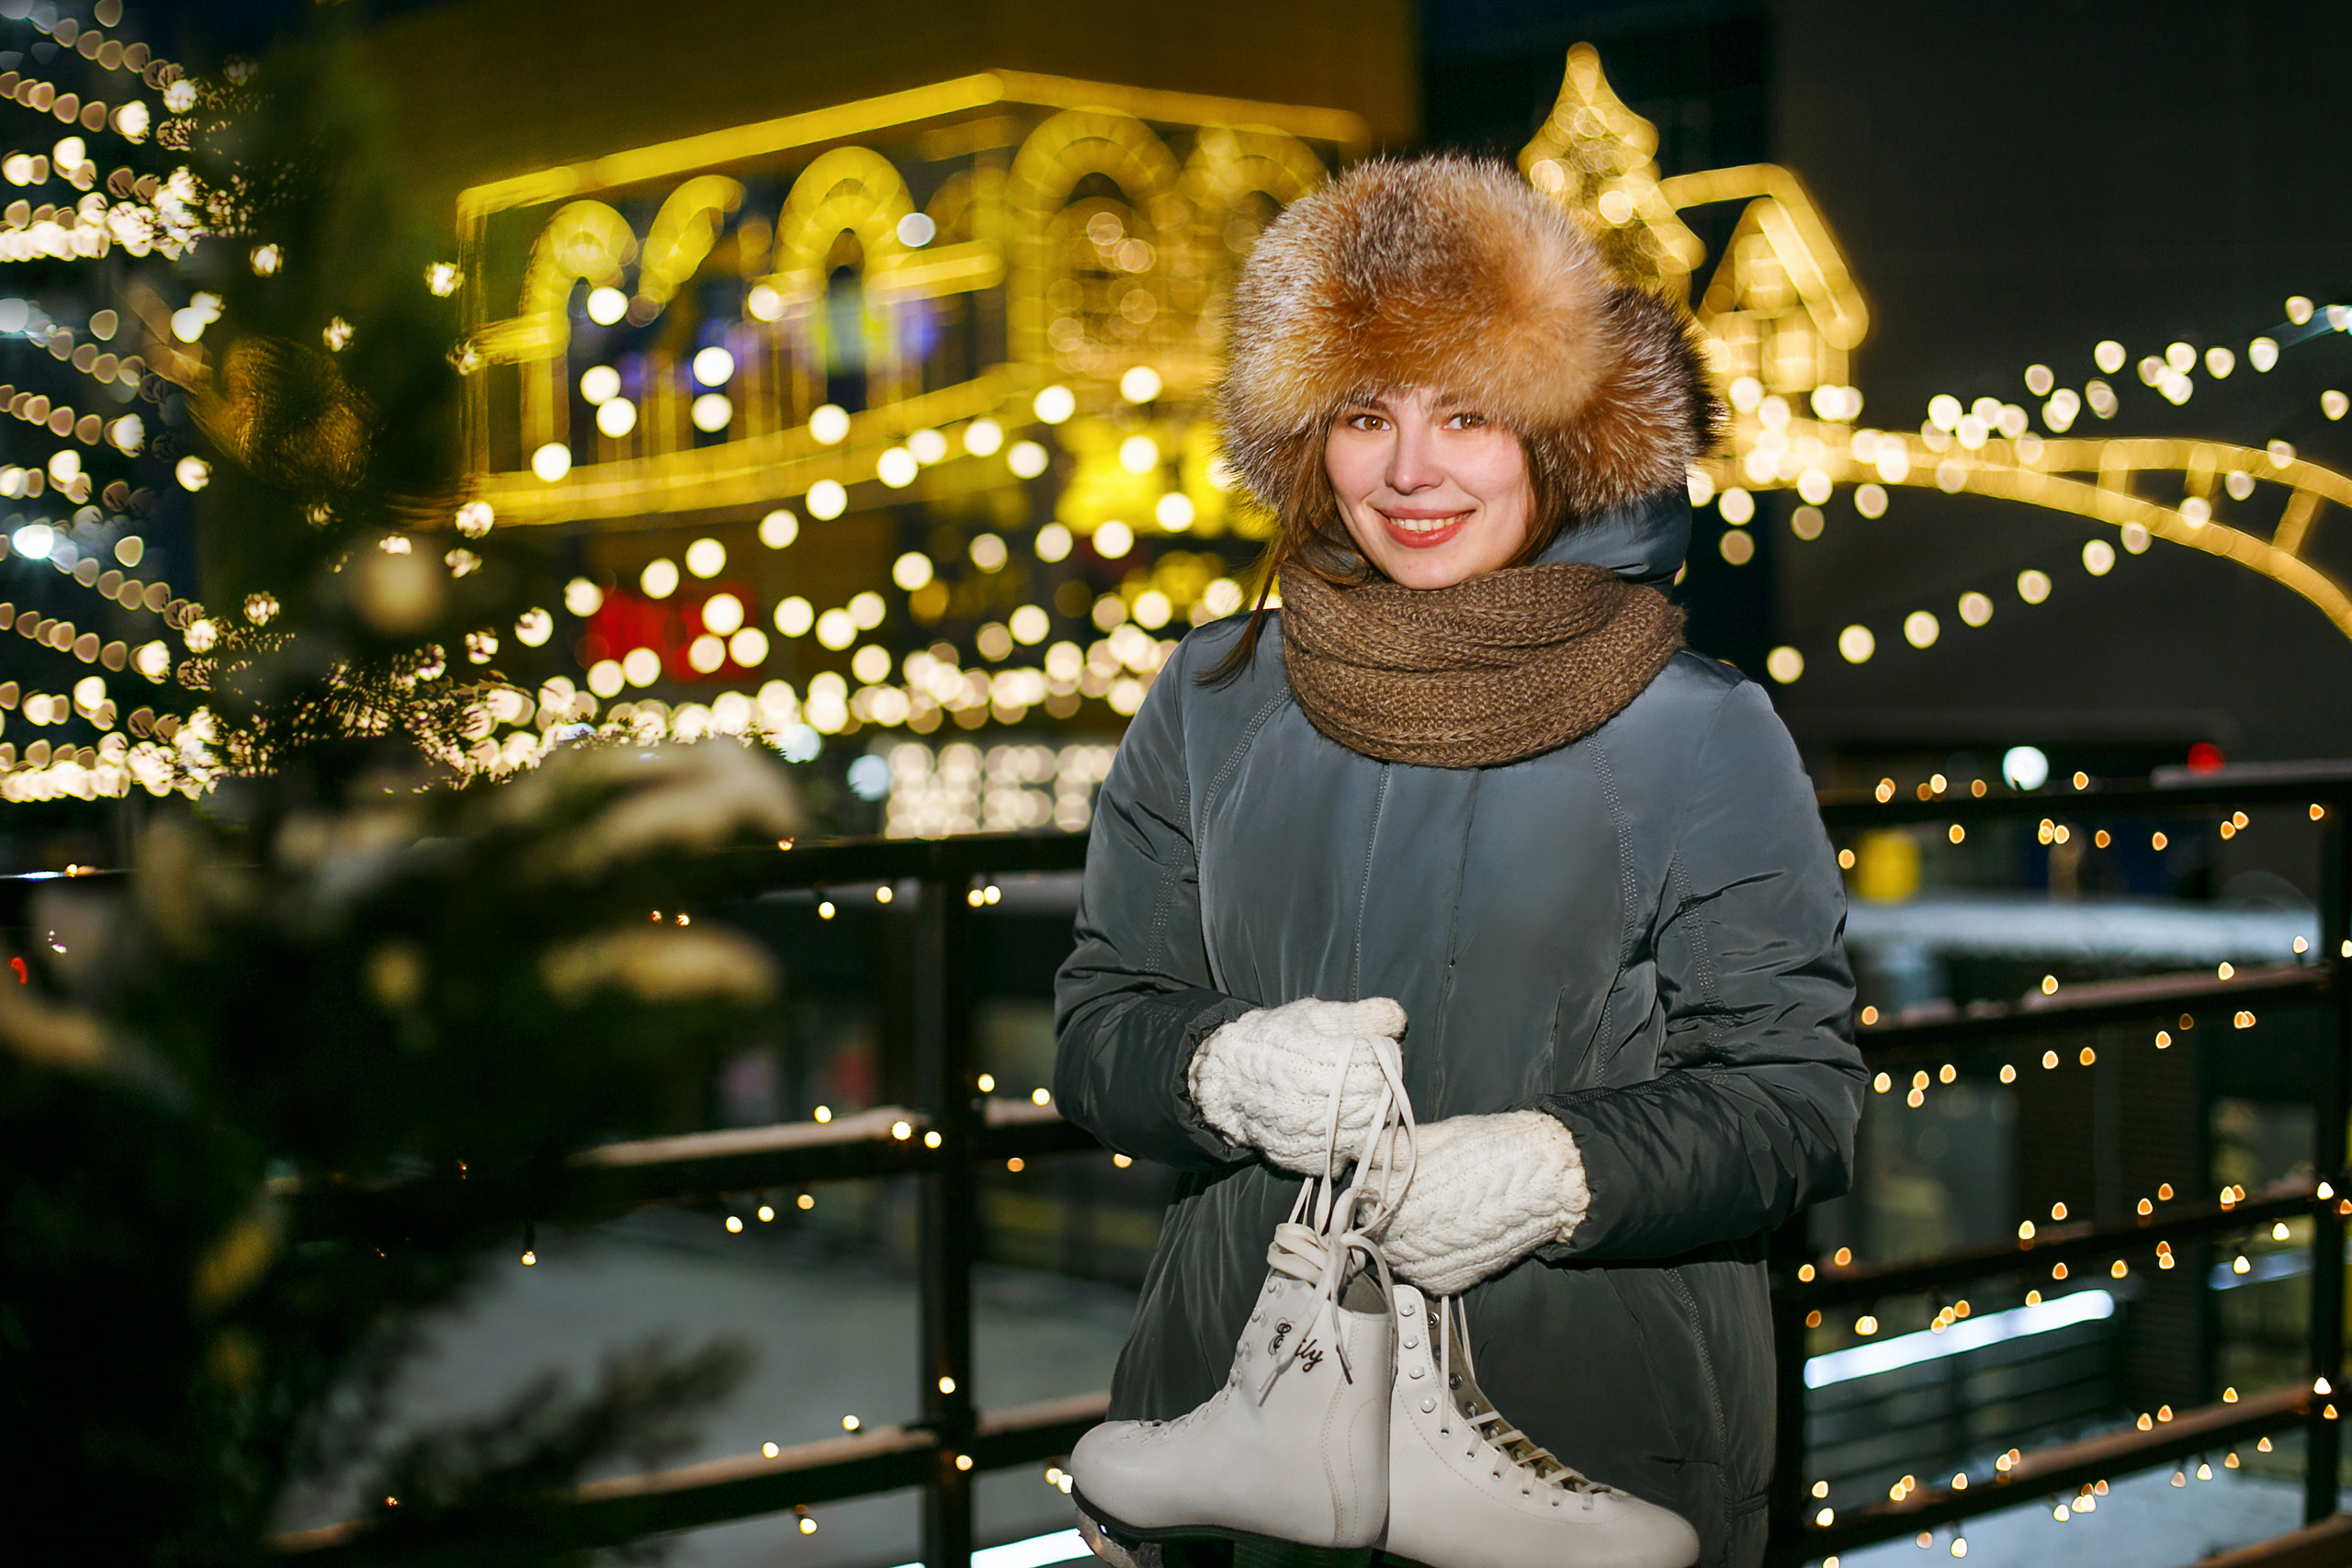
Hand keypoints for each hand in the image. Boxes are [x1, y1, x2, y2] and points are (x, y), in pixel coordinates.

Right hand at [1188, 997, 1406, 1173]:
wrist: (1228, 1077)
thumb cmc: (1274, 1040)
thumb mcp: (1314, 1016)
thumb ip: (1358, 1016)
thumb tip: (1397, 1018)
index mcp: (1318, 1065)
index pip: (1376, 1073)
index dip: (1383, 1062)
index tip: (1374, 1053)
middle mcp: (1312, 1107)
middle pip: (1373, 1106)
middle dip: (1378, 1090)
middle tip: (1366, 1076)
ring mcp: (1306, 1138)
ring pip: (1362, 1135)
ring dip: (1367, 1119)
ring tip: (1352, 1099)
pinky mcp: (1300, 1158)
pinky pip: (1340, 1158)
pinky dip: (1345, 1143)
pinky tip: (1336, 1124)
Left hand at [1365, 1111, 1587, 1297]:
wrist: (1546, 1181)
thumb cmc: (1496, 1151)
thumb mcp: (1440, 1135)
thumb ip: (1395, 1146)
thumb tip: (1366, 1148)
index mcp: (1404, 1192)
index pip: (1366, 1190)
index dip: (1376, 1178)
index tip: (1385, 1173)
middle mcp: (1413, 1232)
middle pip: (1375, 1224)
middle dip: (1384, 1208)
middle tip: (1407, 1193)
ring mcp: (1431, 1261)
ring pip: (1392, 1253)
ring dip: (1399, 1236)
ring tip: (1425, 1214)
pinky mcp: (1448, 1279)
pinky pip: (1418, 1274)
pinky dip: (1421, 1259)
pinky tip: (1438, 1238)